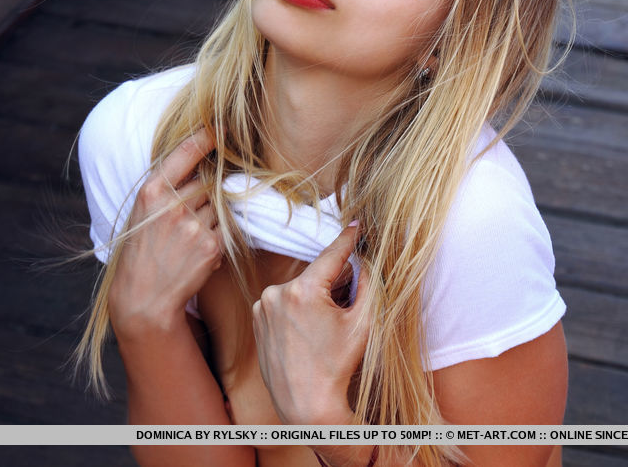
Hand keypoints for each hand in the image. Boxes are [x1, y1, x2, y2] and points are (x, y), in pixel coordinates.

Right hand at [108, 128, 222, 338]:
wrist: (144, 297)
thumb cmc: (142, 250)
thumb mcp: (143, 212)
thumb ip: (168, 188)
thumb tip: (203, 164)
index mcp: (151, 192)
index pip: (186, 153)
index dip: (206, 138)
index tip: (220, 129)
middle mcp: (173, 205)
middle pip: (209, 181)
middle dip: (209, 191)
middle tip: (196, 209)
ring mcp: (194, 225)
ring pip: (220, 205)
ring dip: (213, 216)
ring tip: (190, 237)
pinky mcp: (211, 245)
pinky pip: (227, 228)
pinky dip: (219, 236)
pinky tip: (199, 250)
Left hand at [252, 223, 374, 424]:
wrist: (306, 404)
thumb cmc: (337, 366)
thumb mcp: (363, 323)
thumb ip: (369, 283)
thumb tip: (367, 258)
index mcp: (303, 290)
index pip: (332, 255)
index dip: (348, 239)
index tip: (357, 223)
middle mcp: (277, 292)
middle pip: (317, 275)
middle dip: (335, 283)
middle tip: (348, 306)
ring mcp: (263, 305)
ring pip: (301, 288)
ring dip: (317, 296)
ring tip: (328, 327)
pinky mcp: (257, 318)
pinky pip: (285, 302)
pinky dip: (299, 308)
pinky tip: (310, 332)